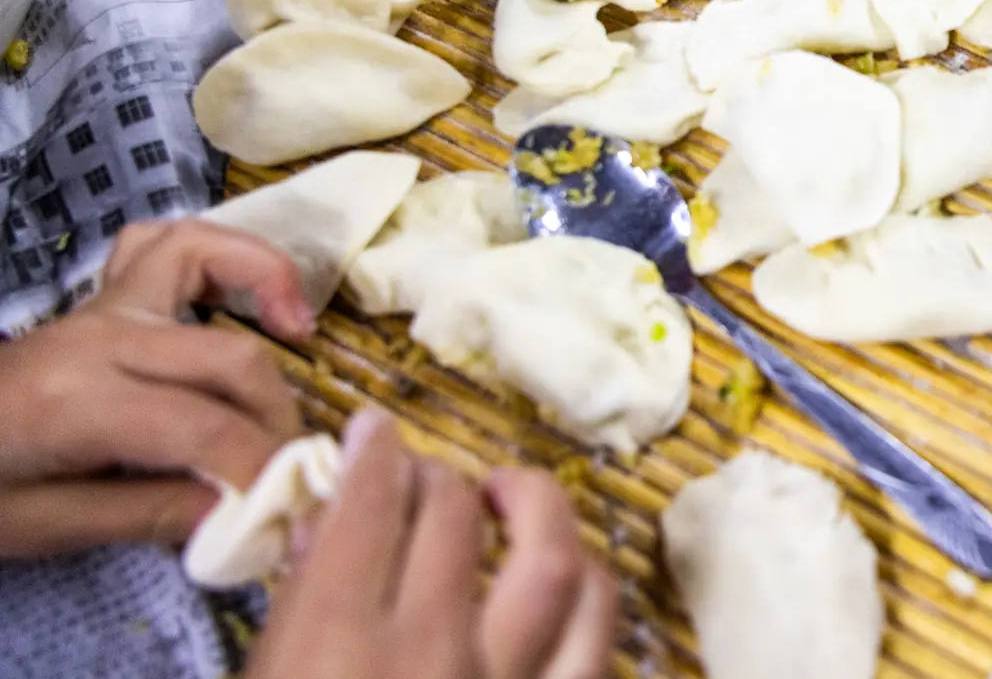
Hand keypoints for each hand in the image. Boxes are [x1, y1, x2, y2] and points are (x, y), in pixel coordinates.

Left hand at [0, 219, 313, 556]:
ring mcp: (102, 306)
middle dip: (277, 415)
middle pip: (229, 358)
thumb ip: (149, 514)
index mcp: (79, 400)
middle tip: (291, 463)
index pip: (203, 427)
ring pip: (203, 253)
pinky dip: (217, 252)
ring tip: (297, 329)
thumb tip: (243, 510)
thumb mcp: (44, 527)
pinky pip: (166, 243)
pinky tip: (241, 295)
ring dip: (266, 282)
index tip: (292, 500)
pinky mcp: (102, 300)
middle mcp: (100, 335)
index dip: (260, 466)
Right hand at [245, 409, 617, 678]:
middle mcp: (430, 656)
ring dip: (533, 509)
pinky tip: (564, 571)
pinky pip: (599, 632)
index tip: (373, 433)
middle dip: (434, 477)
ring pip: (552, 561)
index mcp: (337, 648)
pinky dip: (587, 585)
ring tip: (505, 495)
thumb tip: (325, 523)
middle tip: (421, 477)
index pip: (368, 508)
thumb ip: (295, 610)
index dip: (373, 453)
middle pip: (452, 516)